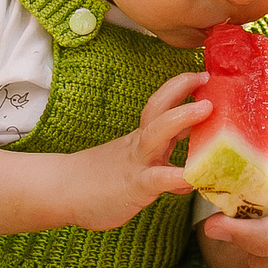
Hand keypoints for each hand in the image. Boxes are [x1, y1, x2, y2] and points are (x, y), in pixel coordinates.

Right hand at [53, 70, 212, 230]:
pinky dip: (177, 177)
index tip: (201, 76)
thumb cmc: (100, 180)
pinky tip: (196, 177)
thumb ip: (162, 162)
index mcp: (141, 139)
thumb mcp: (134, 164)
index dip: (180, 89)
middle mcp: (140, 145)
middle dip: (180, 88)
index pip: (160, 107)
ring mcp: (137, 162)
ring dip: (182, 117)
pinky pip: (158, 178)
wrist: (61, 193)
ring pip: (157, 134)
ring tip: (206, 107)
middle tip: (204, 74)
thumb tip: (193, 164)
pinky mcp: (135, 186)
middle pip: (158, 108)